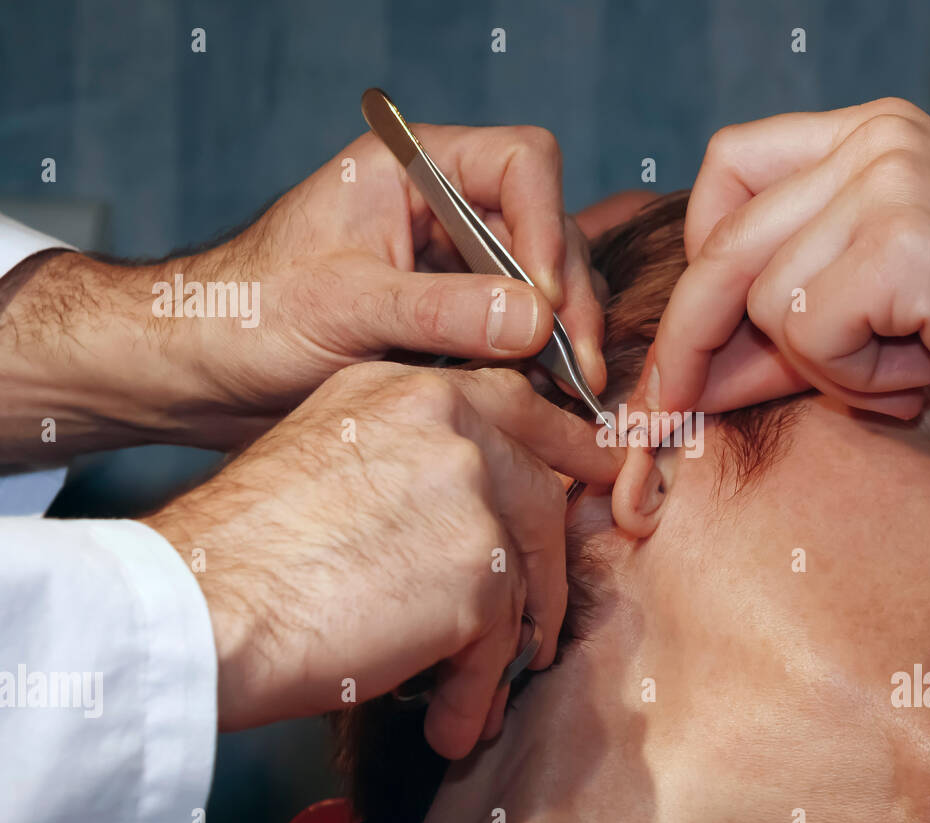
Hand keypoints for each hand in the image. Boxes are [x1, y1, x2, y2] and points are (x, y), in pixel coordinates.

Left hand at [0, 124, 605, 459]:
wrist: (201, 372)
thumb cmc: (245, 315)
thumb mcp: (342, 307)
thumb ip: (439, 310)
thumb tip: (538, 320)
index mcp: (412, 170)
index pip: (521, 164)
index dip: (549, 227)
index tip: (545, 302)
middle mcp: (442, 210)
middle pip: (549, 231)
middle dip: (569, 300)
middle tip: (578, 370)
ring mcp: (453, 266)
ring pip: (544, 286)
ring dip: (561, 338)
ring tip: (570, 395)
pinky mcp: (453, 318)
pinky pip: (518, 331)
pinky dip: (537, 364)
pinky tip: (546, 401)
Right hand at [142, 363, 620, 757]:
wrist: (199, 603)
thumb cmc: (244, 549)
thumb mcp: (330, 461)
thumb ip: (413, 467)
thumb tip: (483, 522)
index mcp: (408, 386)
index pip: (517, 409)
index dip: (563, 455)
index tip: (590, 486)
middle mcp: (450, 419)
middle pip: (538, 495)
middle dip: (546, 571)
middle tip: (538, 626)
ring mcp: (470, 489)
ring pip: (521, 579)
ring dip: (501, 650)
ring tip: (470, 695)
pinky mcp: (478, 568)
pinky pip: (499, 641)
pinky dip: (474, 688)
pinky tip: (447, 717)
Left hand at [641, 99, 929, 428]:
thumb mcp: (878, 311)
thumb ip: (783, 324)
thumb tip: (680, 380)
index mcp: (866, 138)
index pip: (728, 172)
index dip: (694, 261)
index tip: (683, 342)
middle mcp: (872, 142)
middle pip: (723, 244)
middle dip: (687, 342)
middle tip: (668, 413)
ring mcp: (890, 183)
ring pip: (763, 300)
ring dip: (817, 367)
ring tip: (898, 376)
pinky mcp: (907, 240)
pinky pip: (810, 331)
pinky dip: (853, 380)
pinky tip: (919, 376)